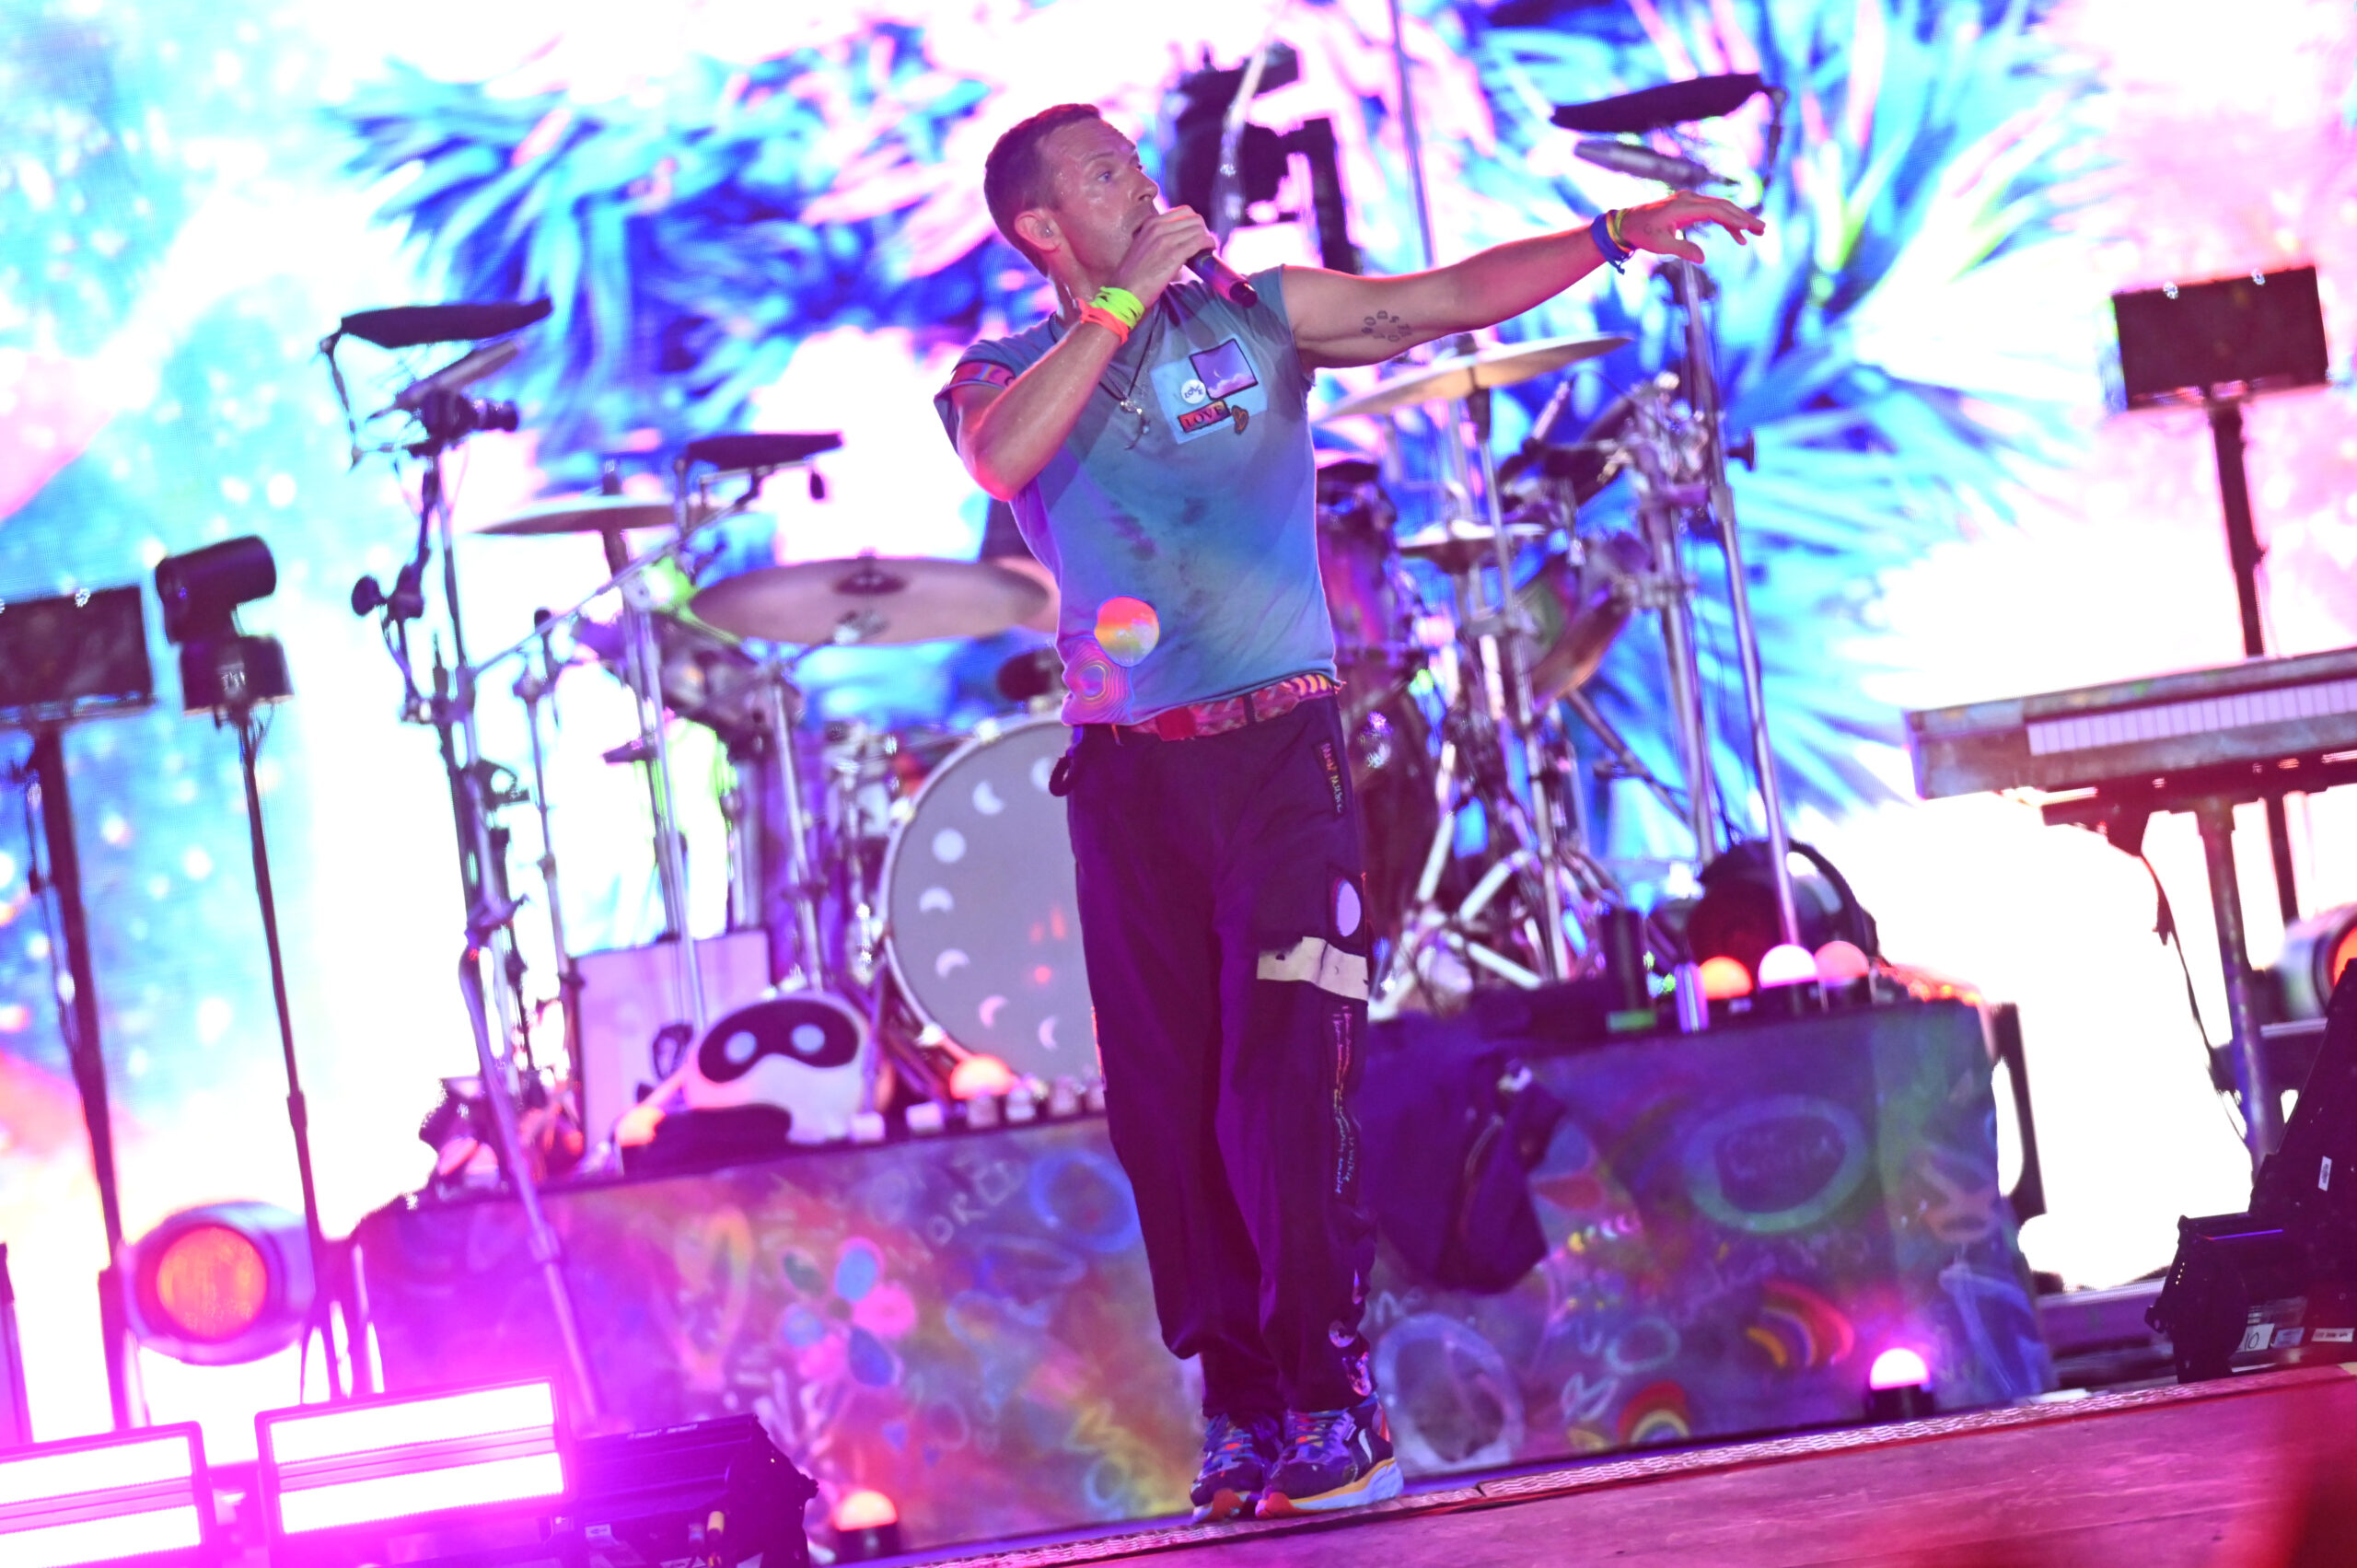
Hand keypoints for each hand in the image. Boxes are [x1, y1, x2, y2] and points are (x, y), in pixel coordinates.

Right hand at [1111, 206, 1215, 309]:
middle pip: (1194, 218)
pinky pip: (1200, 241)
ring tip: (1205, 251)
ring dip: (1206, 239)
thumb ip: (1158, 238)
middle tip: (1202, 245)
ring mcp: (1166, 239)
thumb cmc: (1133, 275)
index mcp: (1150, 223)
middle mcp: (1158, 227)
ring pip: (1199, 229)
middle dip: (1202, 230)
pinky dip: (1208, 245)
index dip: (1193, 223)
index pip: (1183, 211)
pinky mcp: (1174, 254)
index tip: (1195, 236)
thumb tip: (1179, 240)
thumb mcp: (1143, 246)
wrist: (1124, 292)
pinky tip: (1208, 252)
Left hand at [1617, 194, 1764, 262]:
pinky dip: (1725, 222)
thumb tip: (1702, 258)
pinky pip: (1712, 212)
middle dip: (1744, 218)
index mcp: (1683, 206)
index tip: (1748, 228)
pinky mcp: (1690, 206)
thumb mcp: (1660, 245)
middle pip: (1723, 206)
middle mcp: (1689, 199)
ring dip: (1738, 219)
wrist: (1627, 222)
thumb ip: (1682, 249)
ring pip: (1720, 208)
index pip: (1715, 210)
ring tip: (1756, 232)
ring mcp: (1690, 201)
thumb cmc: (1642, 233)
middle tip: (1762, 229)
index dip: (1733, 219)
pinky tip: (1737, 235)